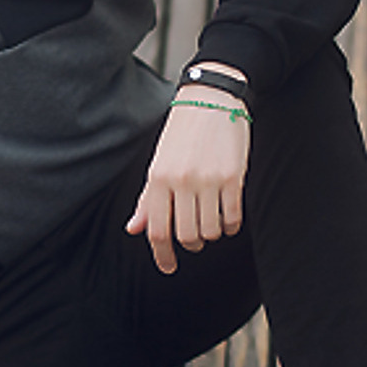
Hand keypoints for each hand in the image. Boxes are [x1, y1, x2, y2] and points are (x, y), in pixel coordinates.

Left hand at [126, 68, 250, 273]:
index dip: (162, 254)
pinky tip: (228, 218)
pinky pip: (233, 217)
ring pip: (211, 231)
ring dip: (212, 234)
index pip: (157, 230)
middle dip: (191, 244)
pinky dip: (231, 225)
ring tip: (211, 222)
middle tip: (194, 238)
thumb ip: (147, 200)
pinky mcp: (233, 177)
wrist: (211, 99)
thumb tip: (133, 229)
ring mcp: (208, 180)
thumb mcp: (158, 164)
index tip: (168, 267)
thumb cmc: (180, 135)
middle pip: (186, 235)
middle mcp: (181, 181)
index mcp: (157, 179)